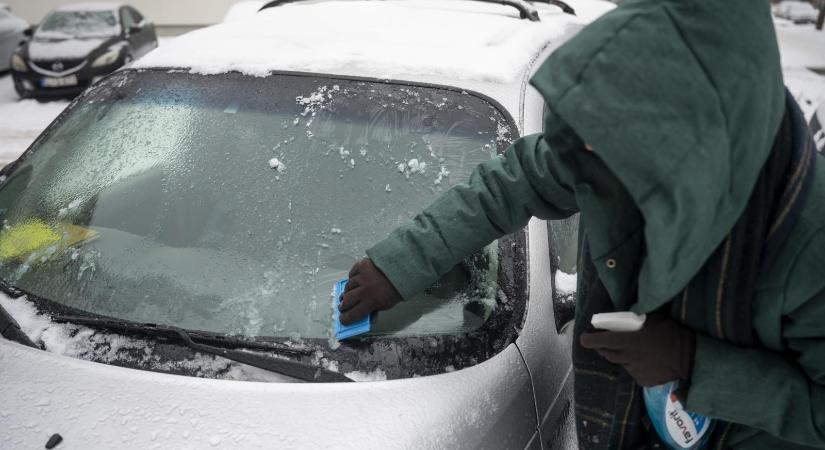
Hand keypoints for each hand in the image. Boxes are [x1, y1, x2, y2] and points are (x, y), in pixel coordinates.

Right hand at [338, 258, 401, 324]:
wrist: (402, 270)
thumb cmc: (395, 288)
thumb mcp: (386, 304)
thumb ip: (373, 310)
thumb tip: (364, 318)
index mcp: (372, 301)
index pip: (352, 314)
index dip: (345, 318)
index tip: (343, 319)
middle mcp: (365, 289)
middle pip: (346, 300)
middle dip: (343, 306)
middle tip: (342, 307)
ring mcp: (362, 276)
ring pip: (347, 287)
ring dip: (348, 292)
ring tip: (351, 293)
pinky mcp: (361, 265)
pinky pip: (351, 274)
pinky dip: (352, 278)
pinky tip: (356, 280)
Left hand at [579, 313, 695, 386]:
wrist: (689, 357)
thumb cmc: (671, 333)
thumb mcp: (652, 319)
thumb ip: (634, 320)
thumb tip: (622, 315)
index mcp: (627, 341)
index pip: (601, 341)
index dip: (589, 340)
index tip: (583, 338)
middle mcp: (627, 357)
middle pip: (607, 354)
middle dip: (603, 348)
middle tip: (605, 343)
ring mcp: (635, 370)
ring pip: (621, 363)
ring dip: (621, 357)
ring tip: (632, 351)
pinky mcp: (643, 380)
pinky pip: (634, 373)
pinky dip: (635, 367)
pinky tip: (646, 362)